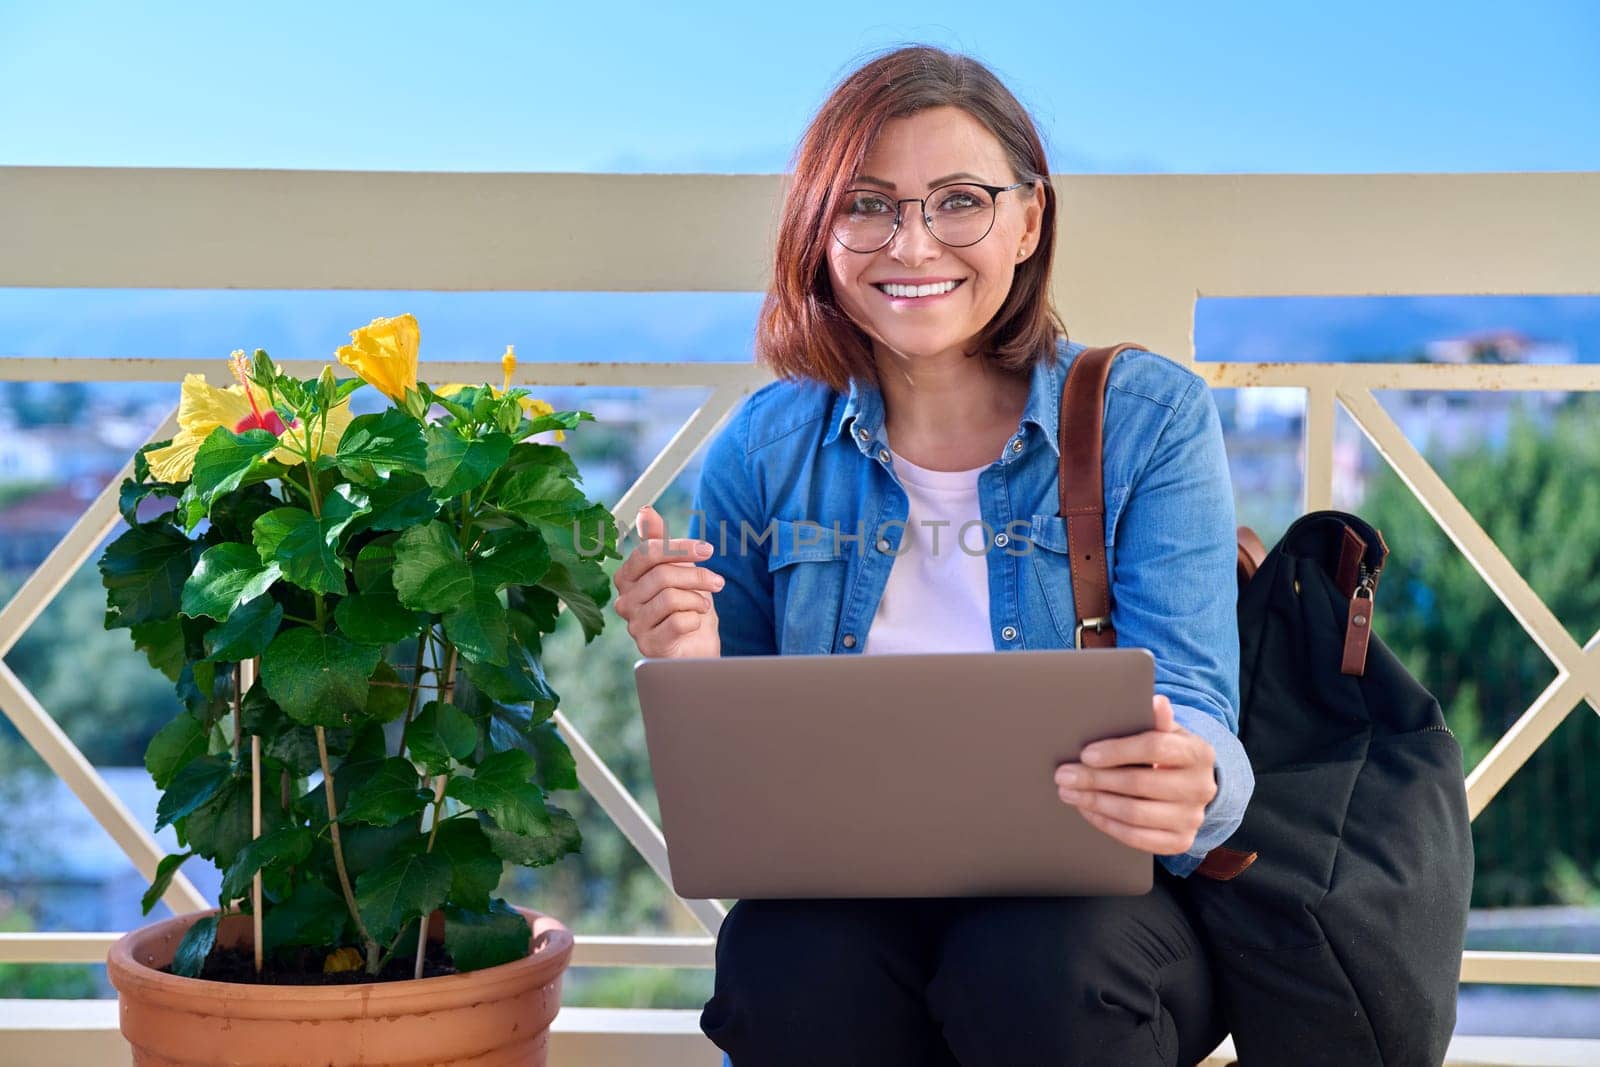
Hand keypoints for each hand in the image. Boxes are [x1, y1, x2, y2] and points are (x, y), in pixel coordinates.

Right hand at [612, 505, 722, 658]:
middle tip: (717, 582)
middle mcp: (624, 601)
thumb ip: (658, 541)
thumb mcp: (676, 568)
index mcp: (626, 577)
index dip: (680, 547)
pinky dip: (695, 619)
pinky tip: (695, 623)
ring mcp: (634, 625)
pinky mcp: (649, 646)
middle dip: (697, 575)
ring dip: (697, 599)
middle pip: (662, 574)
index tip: (708, 550)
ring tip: (703, 605)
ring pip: (670, 597)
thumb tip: (645, 510)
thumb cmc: (684, 605)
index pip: (648, 552)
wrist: (696, 647)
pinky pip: (678, 622)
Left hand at [1053, 694, 1216, 854]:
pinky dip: (1107, 824)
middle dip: (1096, 779)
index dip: (1117, 751)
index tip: (1086, 754)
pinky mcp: (1180, 841)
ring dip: (1096, 803)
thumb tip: (1156, 701)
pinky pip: (1137, 838)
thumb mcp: (1167, 732)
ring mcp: (1192, 818)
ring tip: (1069, 793)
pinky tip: (1087, 810)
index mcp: (1198, 753)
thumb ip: (1158, 720)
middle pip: (1139, 784)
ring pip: (1135, 814)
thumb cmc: (1169, 753)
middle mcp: (1200, 788)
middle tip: (1064, 775)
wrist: (1192, 787)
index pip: (1155, 748)